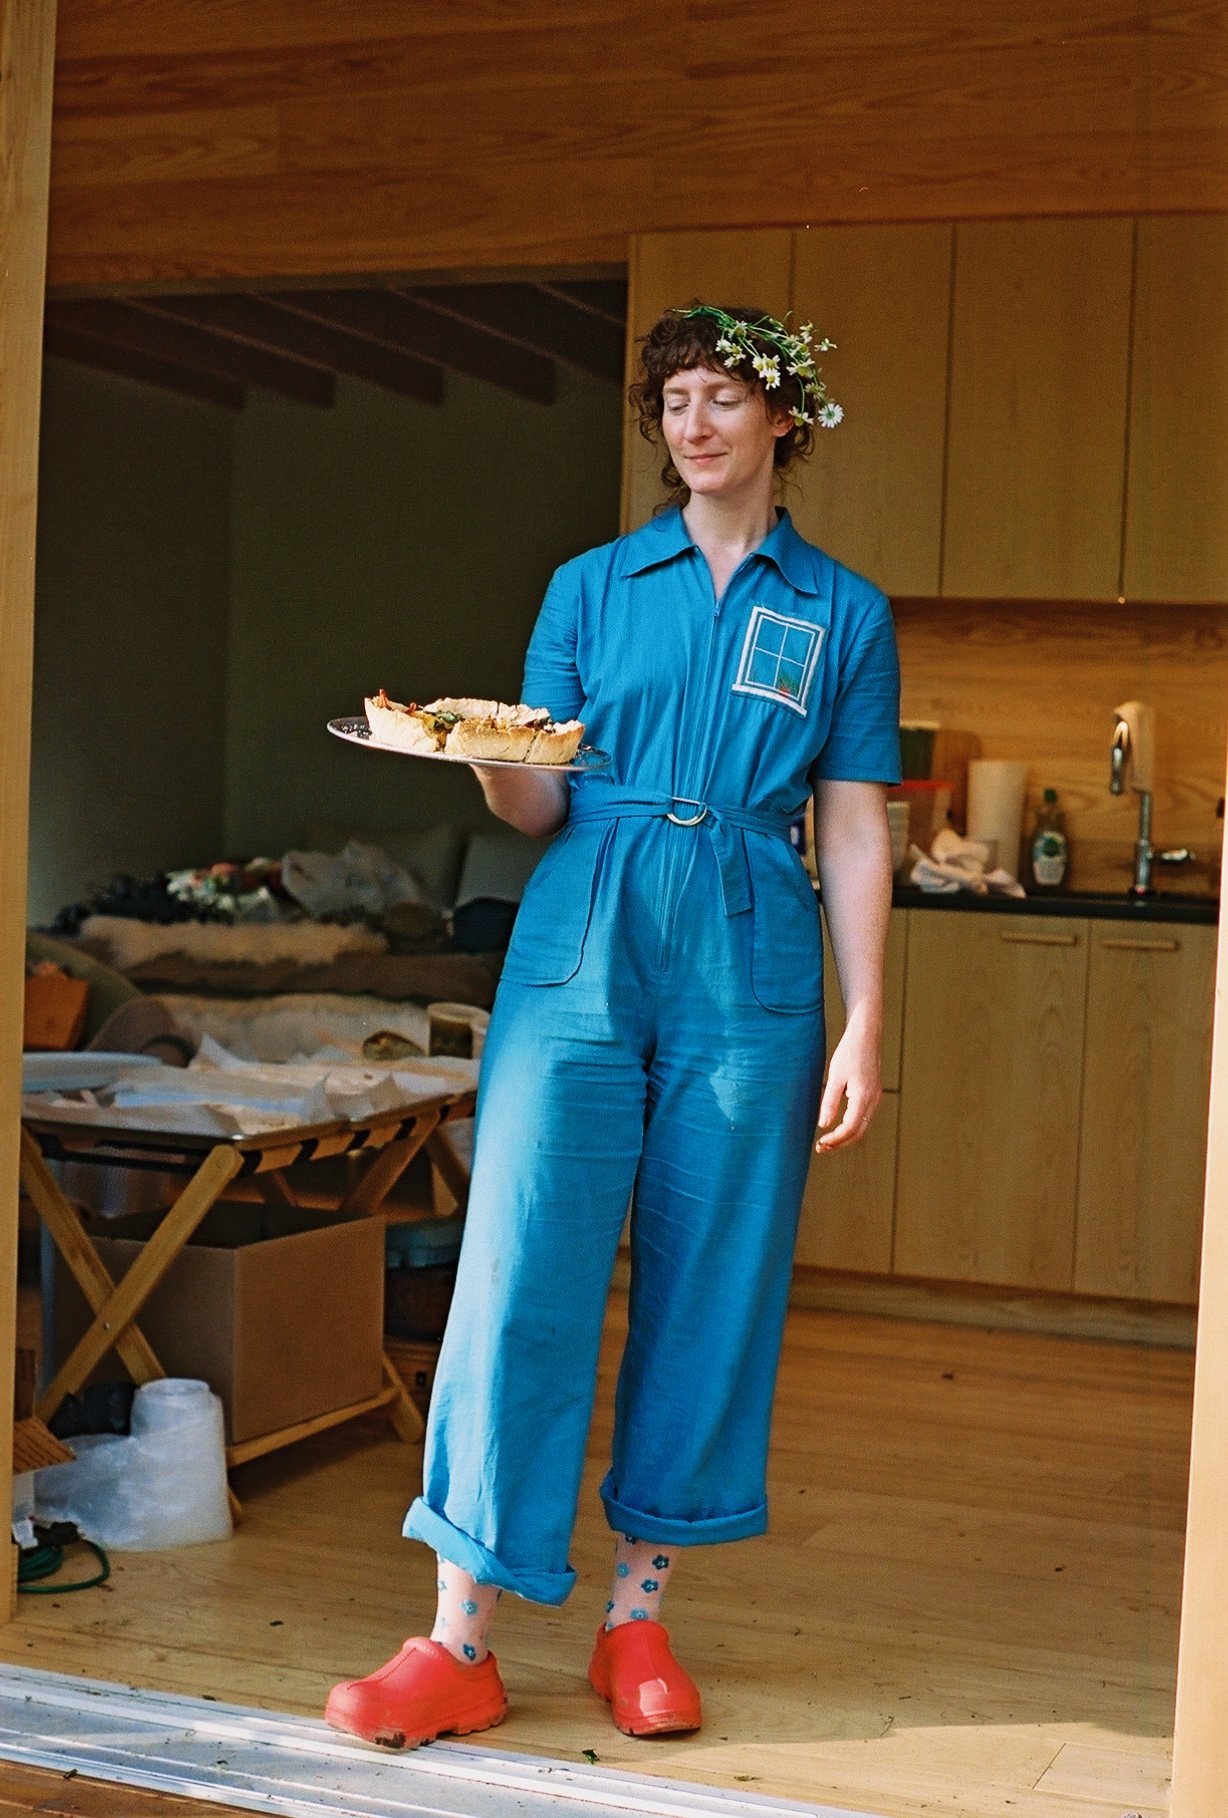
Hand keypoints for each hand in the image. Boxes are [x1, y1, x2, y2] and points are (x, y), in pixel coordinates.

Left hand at [815, 1015, 881, 1152]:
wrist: (866, 1035)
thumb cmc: (849, 1052)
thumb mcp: (835, 1076)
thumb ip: (829, 1102)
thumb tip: (823, 1125)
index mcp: (863, 1097)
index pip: (850, 1128)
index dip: (835, 1139)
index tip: (820, 1142)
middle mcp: (873, 1100)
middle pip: (858, 1132)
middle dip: (840, 1143)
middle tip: (821, 1148)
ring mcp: (876, 1097)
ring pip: (862, 1126)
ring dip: (846, 1136)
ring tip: (828, 1140)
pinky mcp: (874, 1093)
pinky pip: (864, 1117)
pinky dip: (852, 1126)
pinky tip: (838, 1126)